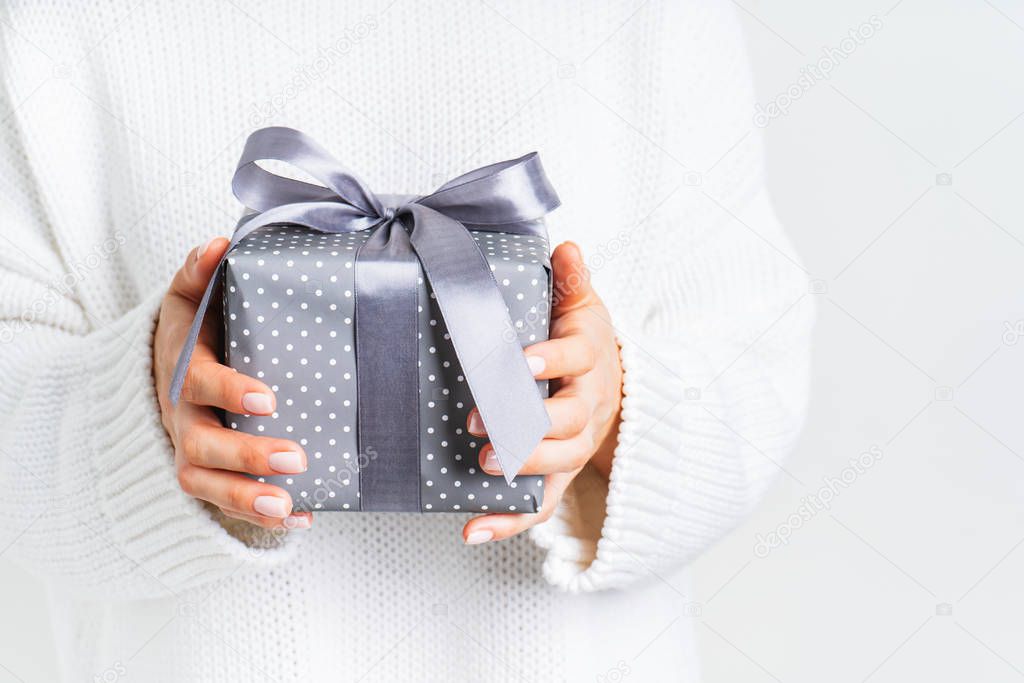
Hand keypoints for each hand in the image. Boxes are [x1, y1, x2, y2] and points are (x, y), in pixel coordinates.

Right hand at [153, 238, 312, 529]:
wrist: (161, 371)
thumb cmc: (191, 332)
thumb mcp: (187, 297)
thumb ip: (197, 271)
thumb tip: (219, 244)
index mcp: (181, 373)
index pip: (197, 384)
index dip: (228, 391)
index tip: (269, 398)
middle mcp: (182, 419)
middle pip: (202, 446)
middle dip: (247, 456)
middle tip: (297, 458)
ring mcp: (191, 452)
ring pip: (205, 484)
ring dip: (246, 498)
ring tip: (287, 503)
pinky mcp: (210, 475)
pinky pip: (226, 504)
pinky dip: (263, 518)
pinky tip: (303, 516)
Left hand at [462, 242, 622, 544]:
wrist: (615, 387)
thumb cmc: (586, 343)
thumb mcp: (582, 306)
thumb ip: (572, 280)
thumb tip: (567, 246)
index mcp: (589, 360)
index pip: (576, 360)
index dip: (551, 362)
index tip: (521, 362)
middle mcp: (587, 406)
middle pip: (568, 422)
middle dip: (528, 426)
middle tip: (482, 427)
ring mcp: (575, 445)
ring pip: (560, 464)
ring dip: (523, 470)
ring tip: (484, 469)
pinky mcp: (559, 473)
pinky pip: (541, 503)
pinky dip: (509, 522)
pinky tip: (473, 530)